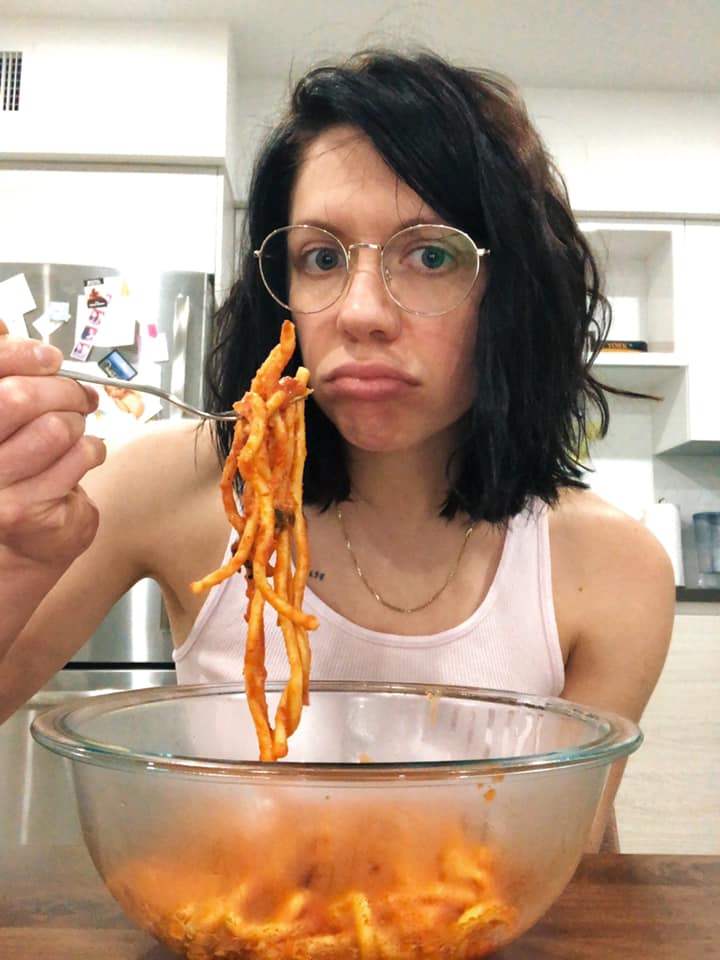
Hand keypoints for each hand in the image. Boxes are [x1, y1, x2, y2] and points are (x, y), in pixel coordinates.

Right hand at [0, 320, 106, 564]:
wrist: (24, 537)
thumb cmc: (18, 467)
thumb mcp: (8, 418)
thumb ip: (5, 377)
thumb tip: (3, 329)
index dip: (21, 354)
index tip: (49, 357)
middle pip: (20, 397)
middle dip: (62, 391)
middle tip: (79, 398)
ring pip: (55, 428)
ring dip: (78, 425)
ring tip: (74, 434)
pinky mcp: (22, 511)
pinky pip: (78, 458)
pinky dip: (92, 450)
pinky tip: (82, 458)